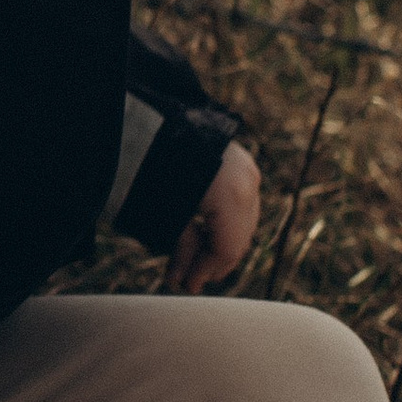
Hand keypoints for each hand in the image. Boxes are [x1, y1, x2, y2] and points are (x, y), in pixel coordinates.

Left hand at [167, 140, 259, 295]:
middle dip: (213, 261)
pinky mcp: (240, 161)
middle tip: (190, 278)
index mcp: (231, 198)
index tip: (187, 286)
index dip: (207, 272)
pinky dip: (224, 221)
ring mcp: (247, 170)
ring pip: (242, 222)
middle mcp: (247, 184)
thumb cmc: (155, 164)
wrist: (153, 116)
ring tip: (194, 258)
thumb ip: (181, 248)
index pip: (227, 249)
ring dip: (219, 242)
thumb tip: (180, 280)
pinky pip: (241, 202)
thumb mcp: (167, 212)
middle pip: (239, 237)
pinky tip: (203, 232)